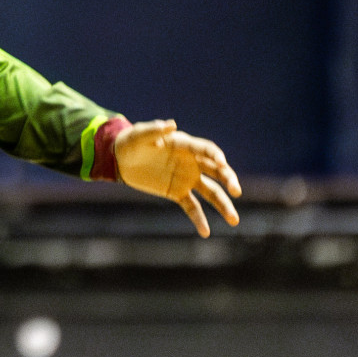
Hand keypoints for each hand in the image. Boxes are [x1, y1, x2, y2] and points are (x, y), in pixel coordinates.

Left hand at [114, 119, 241, 236]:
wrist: (121, 159)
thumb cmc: (131, 141)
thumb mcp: (139, 135)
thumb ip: (154, 130)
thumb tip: (171, 124)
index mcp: (185, 145)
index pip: (206, 150)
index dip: (215, 155)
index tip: (221, 163)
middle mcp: (192, 162)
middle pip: (217, 171)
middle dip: (228, 180)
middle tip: (236, 191)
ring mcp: (186, 179)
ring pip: (210, 192)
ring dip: (223, 205)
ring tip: (234, 220)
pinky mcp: (177, 193)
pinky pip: (192, 207)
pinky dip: (199, 219)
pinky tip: (206, 232)